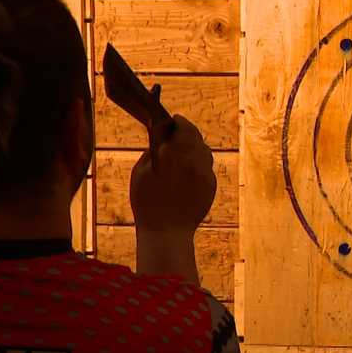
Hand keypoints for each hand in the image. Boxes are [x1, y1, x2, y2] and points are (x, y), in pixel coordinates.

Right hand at [129, 115, 216, 235]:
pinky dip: (199, 165)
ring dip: (195, 147)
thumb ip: (152, 151)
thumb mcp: (140, 172)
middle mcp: (194, 160)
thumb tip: (161, 140)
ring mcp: (205, 173)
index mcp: (174, 154)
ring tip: (183, 152)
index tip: (174, 119)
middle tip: (179, 131)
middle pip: (196, 136)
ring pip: (205, 151)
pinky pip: (207, 168)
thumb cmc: (147, 203)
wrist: (167, 232)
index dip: (179, 121)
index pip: (183, 127)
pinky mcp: (211, 185)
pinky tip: (187, 172)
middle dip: (188, 132)